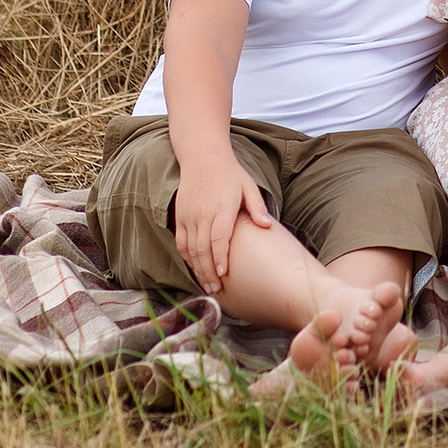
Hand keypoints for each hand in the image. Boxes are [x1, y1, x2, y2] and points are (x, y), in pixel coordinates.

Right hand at [172, 149, 272, 295]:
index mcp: (222, 207)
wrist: (202, 157)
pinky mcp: (180, 216)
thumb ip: (257, 207)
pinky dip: (187, 258)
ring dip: (198, 269)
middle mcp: (203, 213)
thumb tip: (267, 226)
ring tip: (207, 285)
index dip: (220, 258)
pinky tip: (195, 268)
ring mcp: (189, 216)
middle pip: (203, 249)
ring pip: (190, 249)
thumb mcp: (248, 186)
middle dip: (208, 272)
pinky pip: (181, 242)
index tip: (224, 275)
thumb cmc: (230, 173)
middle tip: (216, 290)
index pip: (218, 238)